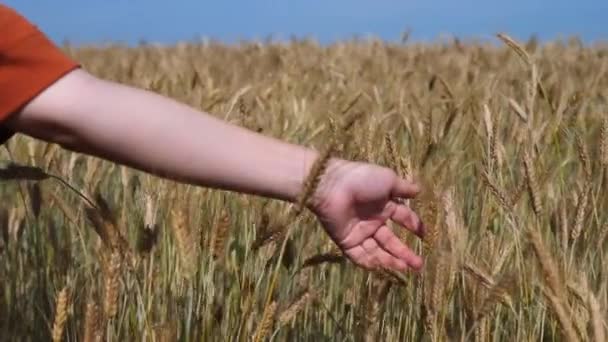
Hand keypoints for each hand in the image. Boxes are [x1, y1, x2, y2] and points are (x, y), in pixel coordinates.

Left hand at [309, 159, 424, 272]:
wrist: (332, 186)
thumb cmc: (362, 179)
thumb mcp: (388, 180)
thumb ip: (404, 188)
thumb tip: (419, 190)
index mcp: (384, 205)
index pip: (403, 218)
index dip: (414, 226)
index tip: (425, 236)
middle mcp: (372, 220)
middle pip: (391, 241)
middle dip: (405, 253)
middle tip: (419, 265)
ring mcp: (360, 232)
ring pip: (378, 251)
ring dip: (392, 261)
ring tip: (406, 269)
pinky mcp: (347, 241)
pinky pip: (360, 256)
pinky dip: (371, 263)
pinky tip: (384, 268)